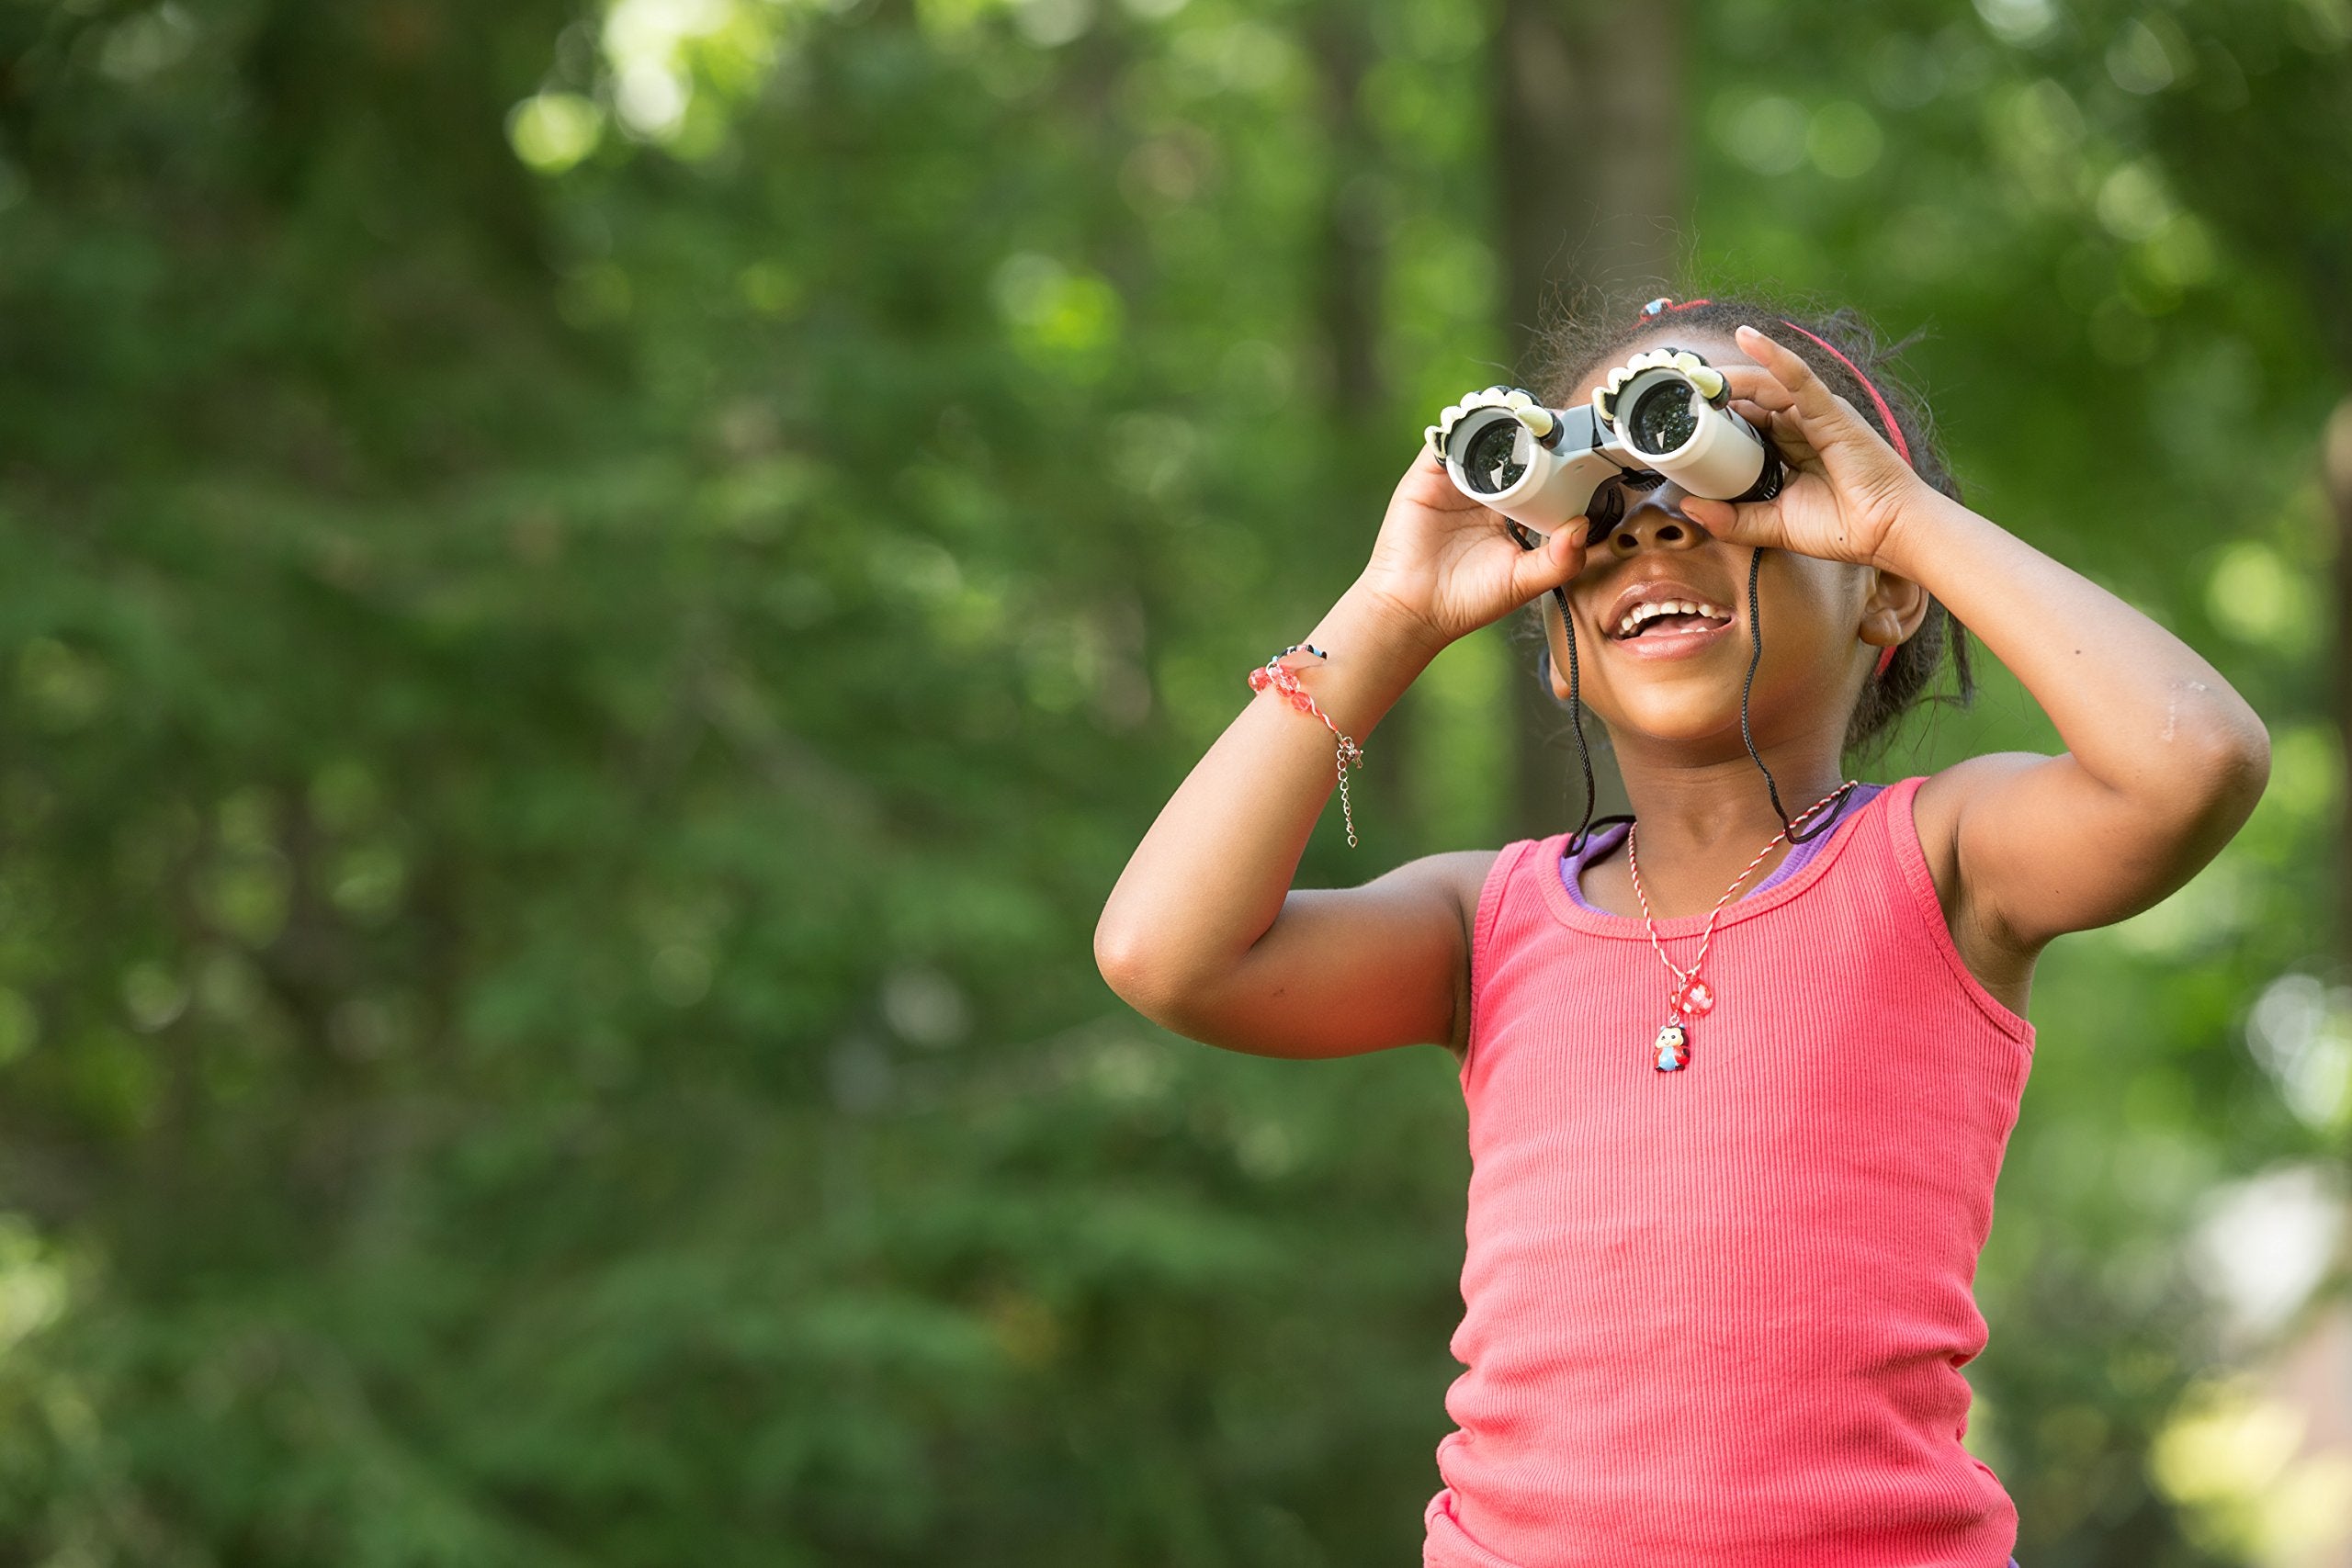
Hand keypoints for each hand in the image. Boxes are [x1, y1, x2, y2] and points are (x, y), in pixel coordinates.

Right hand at [1355, 436, 1589, 653]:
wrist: (1415, 610)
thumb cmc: (1467, 600)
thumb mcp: (1524, 581)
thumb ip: (1560, 559)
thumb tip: (1582, 526)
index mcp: (1508, 513)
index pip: (1537, 474)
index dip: (1555, 456)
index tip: (1577, 442)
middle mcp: (1482, 493)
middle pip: (1509, 448)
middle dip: (1530, 430)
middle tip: (1551, 419)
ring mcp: (1453, 482)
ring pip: (1479, 438)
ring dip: (1499, 419)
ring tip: (1521, 410)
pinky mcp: (1426, 477)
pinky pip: (1445, 442)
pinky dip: (1463, 426)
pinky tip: (1482, 420)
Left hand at [1678, 324, 1934, 569]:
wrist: (1887, 533)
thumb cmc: (1842, 527)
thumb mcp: (1773, 526)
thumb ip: (1733, 519)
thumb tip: (1689, 507)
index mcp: (1783, 450)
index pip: (1739, 425)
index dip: (1709, 418)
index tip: (1672, 417)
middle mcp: (1797, 426)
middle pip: (1746, 401)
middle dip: (1710, 394)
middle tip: (1672, 389)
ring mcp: (1813, 415)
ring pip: (1763, 386)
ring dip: (1728, 378)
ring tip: (1694, 374)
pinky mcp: (1830, 411)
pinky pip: (1799, 377)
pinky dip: (1775, 355)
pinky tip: (1749, 337)